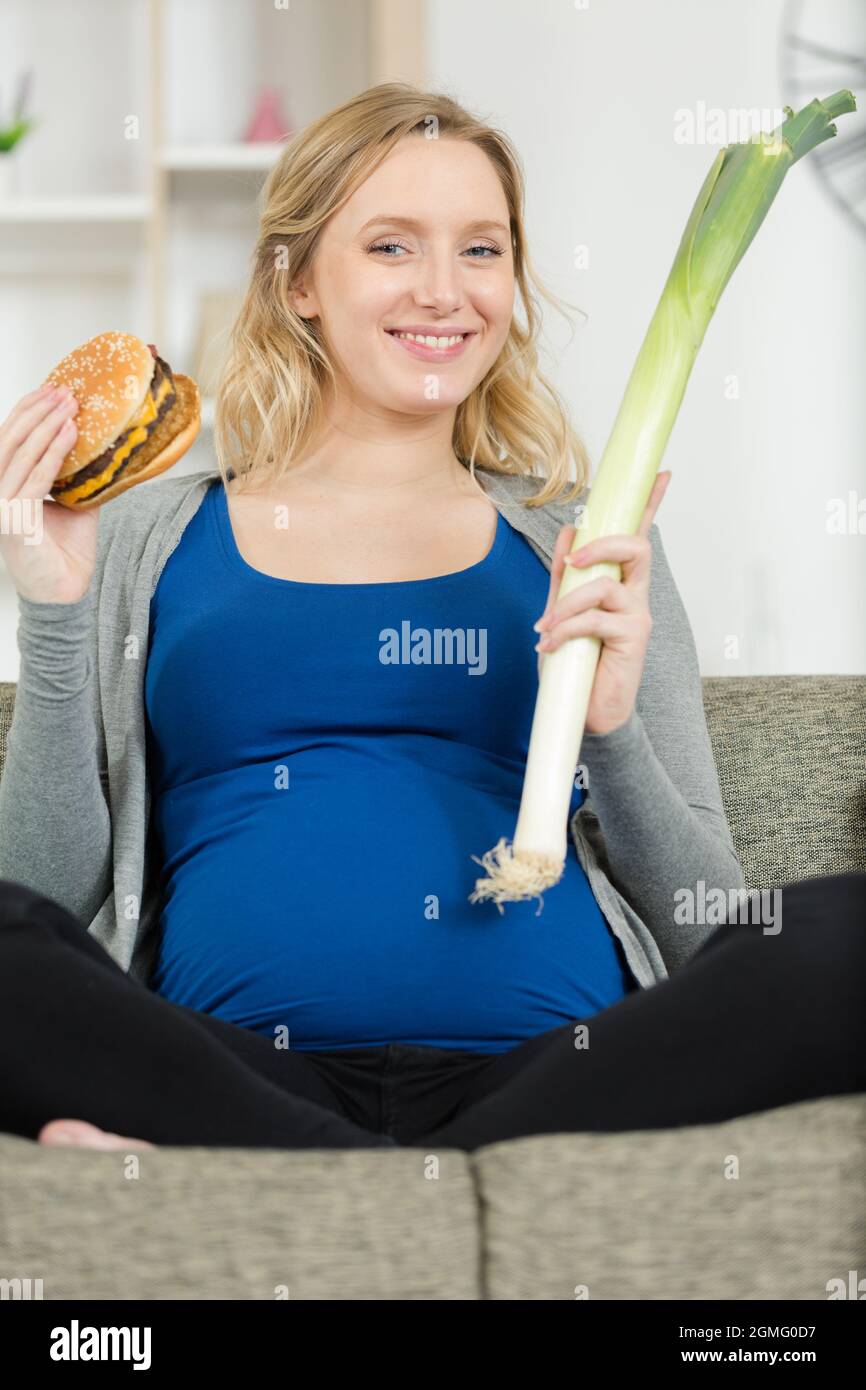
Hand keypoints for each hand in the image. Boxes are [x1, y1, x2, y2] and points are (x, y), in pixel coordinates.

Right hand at [0, 383, 99, 603]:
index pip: (8, 438)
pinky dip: (54, 453)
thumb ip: (74, 475)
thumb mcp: (72, 501)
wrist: (64, 589)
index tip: (50, 389)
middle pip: (11, 439)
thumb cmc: (64, 548)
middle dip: (38, 411)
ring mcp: (1, 505)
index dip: (27, 411)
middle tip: (64, 392)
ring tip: (70, 407)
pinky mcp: (15, 519)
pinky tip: (70, 435)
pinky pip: (36, 478)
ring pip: (22, 454)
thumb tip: (97, 444)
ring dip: (47, 426)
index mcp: (2, 484)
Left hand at [533, 471, 671, 735]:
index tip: (661, 473)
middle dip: (601, 546)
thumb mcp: (562, 612)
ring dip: (568, 604)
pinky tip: (549, 646)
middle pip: (635, 548)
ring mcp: (637, 616)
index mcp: (621, 584)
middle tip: (571, 563)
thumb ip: (566, 577)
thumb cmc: (577, 663)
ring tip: (546, 628)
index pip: (639, 537)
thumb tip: (569, 533)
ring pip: (606, 586)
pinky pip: (596, 619)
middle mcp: (635, 596)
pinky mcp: (632, 639)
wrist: (586, 711)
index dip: (650, 504)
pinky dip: (566, 630)